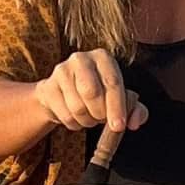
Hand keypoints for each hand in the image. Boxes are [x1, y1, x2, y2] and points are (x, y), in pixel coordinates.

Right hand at [34, 50, 148, 134]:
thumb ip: (136, 110)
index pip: (112, 82)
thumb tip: (135, 123)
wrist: (61, 95)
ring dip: (87, 121)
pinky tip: (76, 118)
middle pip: (92, 93)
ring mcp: (61, 71)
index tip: (119, 127)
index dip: (117, 107)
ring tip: (90, 118)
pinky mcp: (48, 87)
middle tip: (101, 120)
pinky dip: (74, 124)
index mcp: (103, 57)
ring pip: (77, 107)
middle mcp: (81, 58)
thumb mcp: (120, 100)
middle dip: (100, 113)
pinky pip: (65, 115)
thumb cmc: (97, 95)